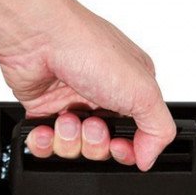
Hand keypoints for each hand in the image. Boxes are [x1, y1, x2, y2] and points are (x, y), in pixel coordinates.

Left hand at [0, 4, 175, 170]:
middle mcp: (103, 97)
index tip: (119, 146)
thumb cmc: (87, 47)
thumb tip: (148, 157)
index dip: (127, 149)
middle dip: (96, 143)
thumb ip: (158, 129)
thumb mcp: (143, 90)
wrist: (38, 37)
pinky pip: (46, 144)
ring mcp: (72, 104)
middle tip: (90, 123)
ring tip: (66, 117)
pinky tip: (47, 128)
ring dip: (70, 139)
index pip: (137, 137)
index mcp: (132, 90)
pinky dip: (45, 142)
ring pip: (75, 148)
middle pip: (104, 148)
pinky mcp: (44, 110)